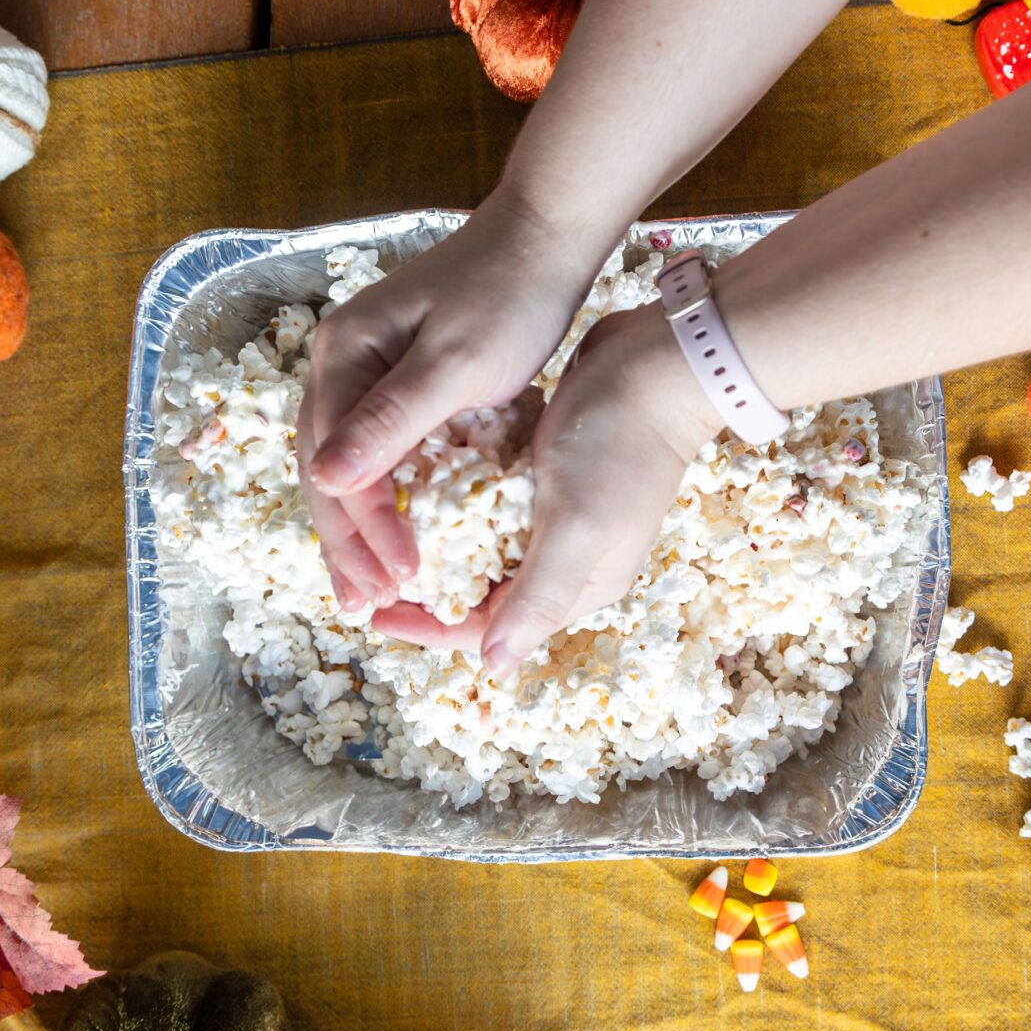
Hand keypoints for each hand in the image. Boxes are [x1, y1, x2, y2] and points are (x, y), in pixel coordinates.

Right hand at [296, 192, 609, 610]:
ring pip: (347, 468)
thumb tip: (326, 482)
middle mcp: (341, 362)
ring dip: (358, 531)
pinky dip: (385, 502)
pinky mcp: (399, 383)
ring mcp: (366, 372)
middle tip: (364, 606)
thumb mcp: (455, 363)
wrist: (546, 240)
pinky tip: (396, 541)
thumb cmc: (509, 295)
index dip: (365, 524)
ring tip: (369, 592)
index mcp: (344, 352)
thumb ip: (392, 421)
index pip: (336, 458)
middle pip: (325, 468)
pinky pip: (378, 454)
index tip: (399, 574)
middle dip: (345, 542)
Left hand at [372, 303, 720, 672]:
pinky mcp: (555, 477)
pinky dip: (460, 504)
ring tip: (386, 531)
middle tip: (369, 572)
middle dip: (428, 589)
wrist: (661, 362)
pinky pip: (495, 506)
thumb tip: (495, 668)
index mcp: (581, 585)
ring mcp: (565, 518)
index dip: (429, 626)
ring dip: (440, 545)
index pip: (492, 627)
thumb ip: (536, 597)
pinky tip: (422, 486)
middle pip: (485, 593)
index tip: (373, 612)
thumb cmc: (620, 442)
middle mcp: (572, 561)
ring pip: (486, 549)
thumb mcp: (577, 525)